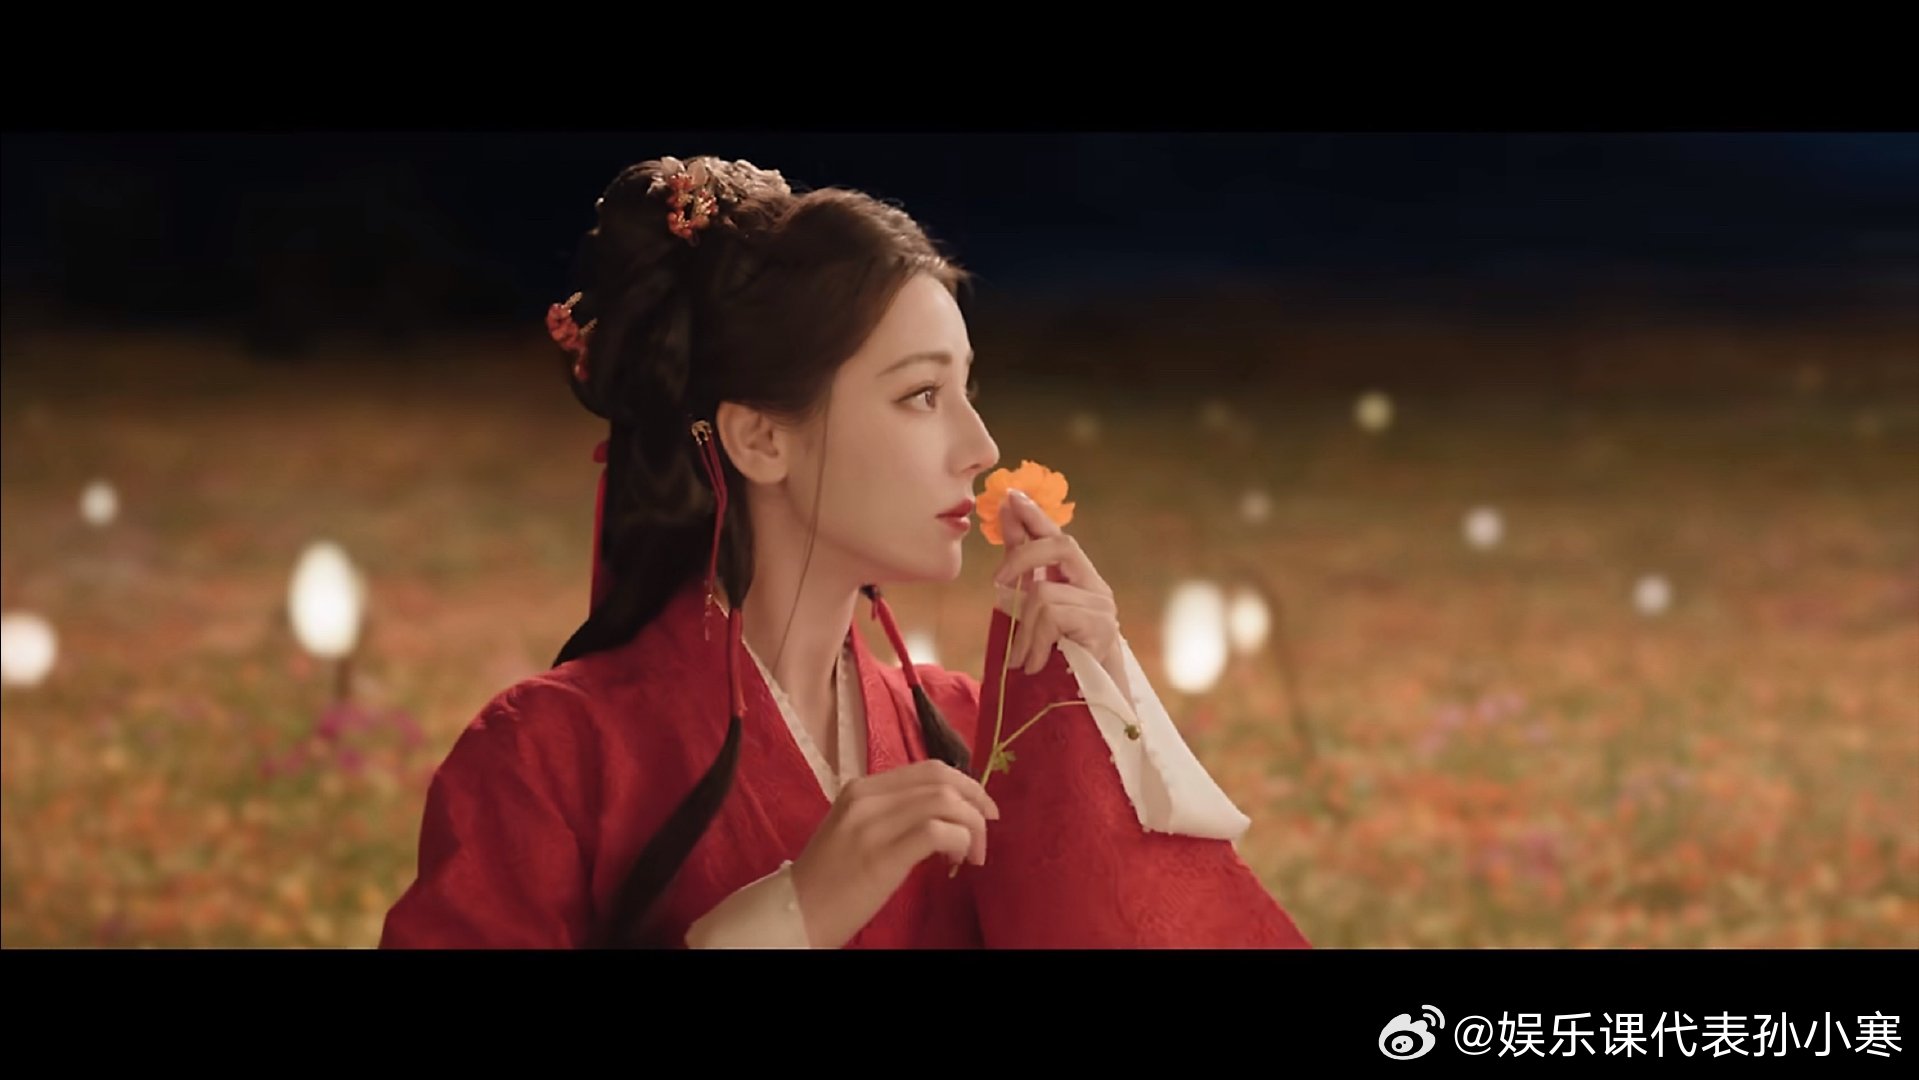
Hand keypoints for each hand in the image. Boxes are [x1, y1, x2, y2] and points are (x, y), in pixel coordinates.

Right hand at [787, 759, 999, 948]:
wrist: (796, 913)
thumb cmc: (829, 879)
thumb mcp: (856, 831)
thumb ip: (893, 814)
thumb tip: (945, 814)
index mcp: (861, 789)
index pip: (928, 769)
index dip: (965, 785)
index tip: (980, 810)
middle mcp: (866, 798)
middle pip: (942, 779)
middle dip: (976, 802)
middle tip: (987, 829)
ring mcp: (872, 825)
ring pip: (945, 802)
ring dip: (971, 827)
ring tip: (971, 855)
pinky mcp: (881, 856)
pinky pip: (938, 832)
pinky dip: (959, 842)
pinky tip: (956, 862)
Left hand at [992, 489, 1129, 693]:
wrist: (1093, 714)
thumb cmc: (1058, 669)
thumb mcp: (1032, 623)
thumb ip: (1022, 586)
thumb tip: (1002, 555)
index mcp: (1077, 584)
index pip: (1057, 538)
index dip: (1035, 516)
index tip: (1011, 496)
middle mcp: (1095, 589)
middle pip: (1060, 545)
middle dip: (1023, 555)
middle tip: (996, 583)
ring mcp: (1102, 608)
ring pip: (1045, 592)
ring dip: (1024, 630)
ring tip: (1022, 659)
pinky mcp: (1103, 629)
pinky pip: (1052, 617)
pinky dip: (1035, 643)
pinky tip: (1036, 665)